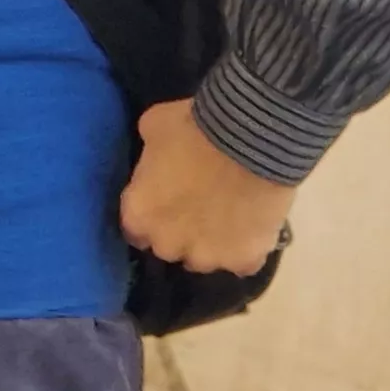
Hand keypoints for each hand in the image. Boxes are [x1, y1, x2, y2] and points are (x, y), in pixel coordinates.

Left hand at [116, 99, 295, 274]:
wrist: (249, 137)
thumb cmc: (194, 127)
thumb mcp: (154, 128)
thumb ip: (149, 155)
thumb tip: (157, 158)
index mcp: (140, 216)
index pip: (136, 229)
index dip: (152, 215)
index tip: (166, 201)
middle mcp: (168, 245)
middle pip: (169, 247)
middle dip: (180, 231)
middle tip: (199, 204)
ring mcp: (208, 257)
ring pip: (205, 258)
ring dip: (212, 242)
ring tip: (229, 215)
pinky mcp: (244, 260)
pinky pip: (243, 262)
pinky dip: (247, 249)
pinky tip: (253, 227)